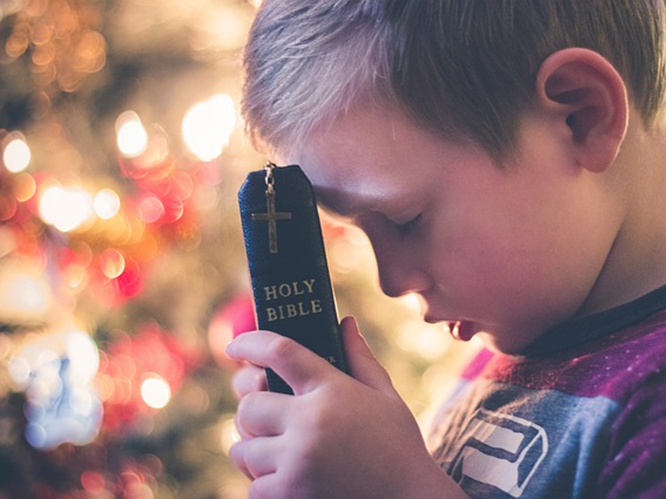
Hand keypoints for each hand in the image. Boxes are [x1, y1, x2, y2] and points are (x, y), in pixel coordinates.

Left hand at [225, 316, 464, 498]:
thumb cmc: (399, 447)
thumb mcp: (386, 397)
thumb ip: (360, 358)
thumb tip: (344, 322)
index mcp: (333, 390)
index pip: (280, 352)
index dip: (251, 343)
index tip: (235, 347)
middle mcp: (310, 423)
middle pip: (249, 406)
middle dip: (253, 410)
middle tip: (265, 417)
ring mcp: (297, 463)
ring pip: (243, 449)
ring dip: (254, 450)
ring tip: (275, 452)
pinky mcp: (289, 496)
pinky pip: (252, 487)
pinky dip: (263, 485)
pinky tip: (285, 480)